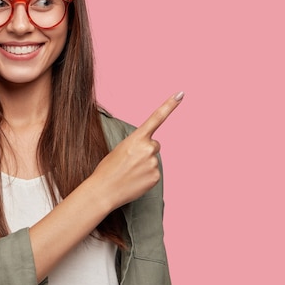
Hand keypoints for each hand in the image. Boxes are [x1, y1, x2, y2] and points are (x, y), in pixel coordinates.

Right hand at [90, 91, 183, 208]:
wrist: (103, 190)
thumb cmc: (108, 169)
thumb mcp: (120, 149)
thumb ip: (137, 145)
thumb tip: (149, 152)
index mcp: (137, 137)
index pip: (156, 118)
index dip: (170, 105)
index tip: (180, 94)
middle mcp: (148, 148)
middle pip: (154, 145)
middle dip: (145, 151)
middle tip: (130, 162)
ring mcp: (153, 163)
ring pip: (153, 160)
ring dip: (144, 165)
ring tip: (129, 172)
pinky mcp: (156, 177)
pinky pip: (154, 173)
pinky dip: (146, 176)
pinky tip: (134, 180)